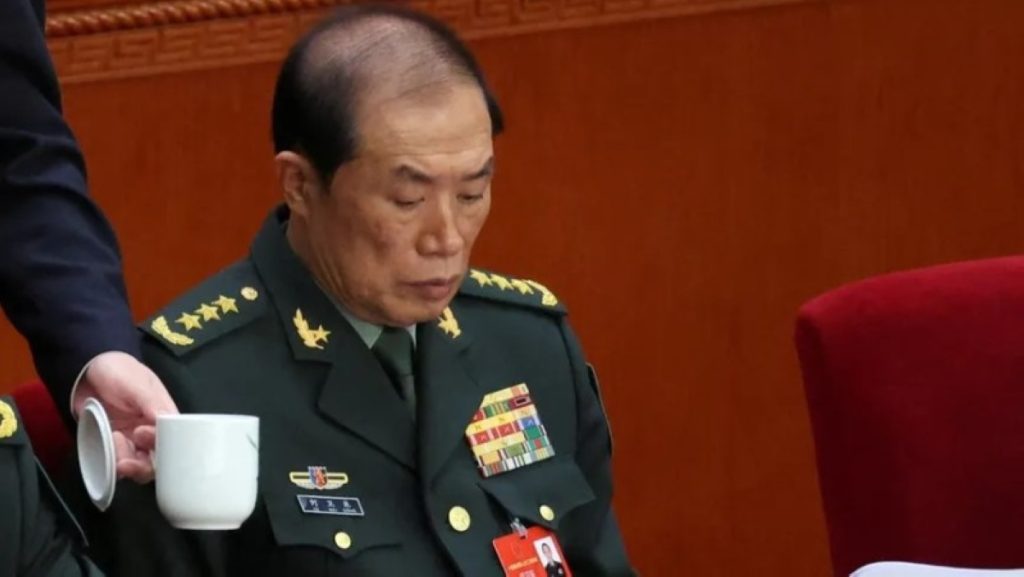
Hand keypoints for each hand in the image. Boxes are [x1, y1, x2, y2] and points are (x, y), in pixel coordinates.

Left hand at [73, 351, 177, 482]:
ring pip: (138, 466)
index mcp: (164, 416)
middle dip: (143, 466)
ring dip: (126, 466)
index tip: (142, 434)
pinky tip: (106, 449)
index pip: (173, 440)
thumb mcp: (136, 383)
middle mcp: (151, 431)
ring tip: (112, 446)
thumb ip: (150, 402)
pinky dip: (112, 465)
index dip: (162, 445)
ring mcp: (133, 440)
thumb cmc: (117, 371)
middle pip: (157, 461)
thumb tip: (166, 419)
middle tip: (125, 461)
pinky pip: (118, 463)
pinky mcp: (114, 446)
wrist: (87, 371)